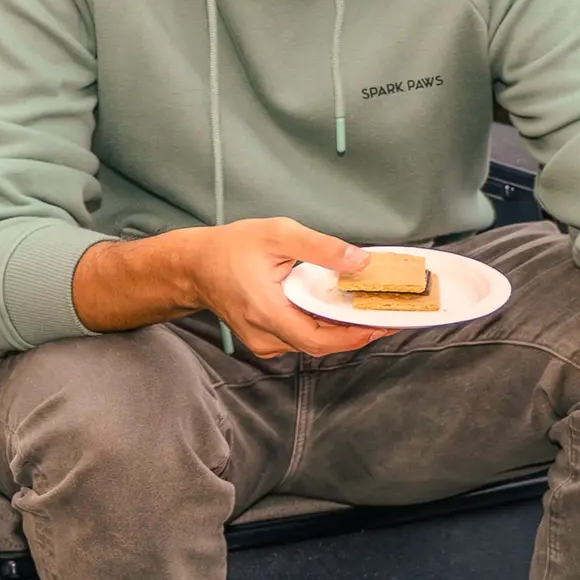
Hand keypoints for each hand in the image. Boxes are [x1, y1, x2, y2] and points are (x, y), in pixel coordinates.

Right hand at [74, 217, 382, 358]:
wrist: (194, 266)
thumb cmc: (231, 248)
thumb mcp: (279, 235)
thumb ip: (322, 249)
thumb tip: (361, 263)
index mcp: (269, 313)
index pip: (321, 339)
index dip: (356, 336)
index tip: (384, 324)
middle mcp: (266, 336)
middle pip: (321, 344)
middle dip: (356, 331)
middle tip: (386, 313)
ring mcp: (263, 342)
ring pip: (312, 343)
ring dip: (340, 328)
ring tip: (367, 308)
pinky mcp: (264, 339)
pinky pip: (300, 338)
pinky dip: (321, 326)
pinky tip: (336, 309)